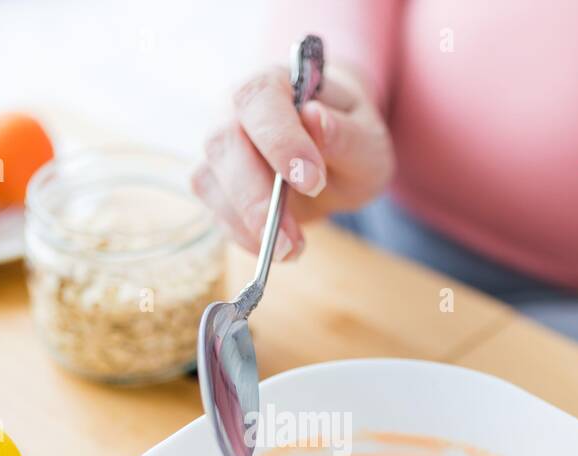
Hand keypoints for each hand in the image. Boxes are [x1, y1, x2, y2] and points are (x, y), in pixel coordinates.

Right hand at [192, 64, 393, 260]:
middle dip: (256, 196)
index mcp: (276, 83)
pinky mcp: (215, 186)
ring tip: (291, 249)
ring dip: (248, 223)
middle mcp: (235, 109)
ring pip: (209, 181)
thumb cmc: (348, 139)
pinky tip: (278, 248)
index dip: (280, 141)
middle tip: (291, 237)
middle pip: (223, 142)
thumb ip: (347, 133)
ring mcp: (220, 149)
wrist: (331, 155)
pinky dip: (244, 236)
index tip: (312, 180)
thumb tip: (316, 120)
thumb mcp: (367, 140)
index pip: (260, 99)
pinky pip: (215, 212)